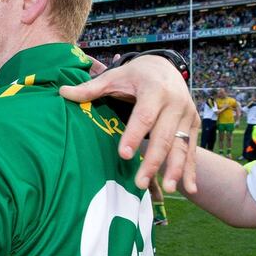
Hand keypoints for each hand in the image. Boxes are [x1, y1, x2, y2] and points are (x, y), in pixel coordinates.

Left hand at [59, 54, 198, 192]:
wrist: (165, 67)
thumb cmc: (134, 75)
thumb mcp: (114, 77)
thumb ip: (91, 88)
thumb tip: (63, 92)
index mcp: (154, 90)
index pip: (144, 116)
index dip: (133, 135)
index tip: (122, 155)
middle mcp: (175, 103)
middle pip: (164, 136)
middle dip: (153, 161)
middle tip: (140, 183)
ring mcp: (187, 115)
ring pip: (181, 145)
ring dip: (176, 169)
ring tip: (168, 188)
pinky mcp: (193, 125)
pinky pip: (192, 150)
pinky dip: (191, 170)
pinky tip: (191, 189)